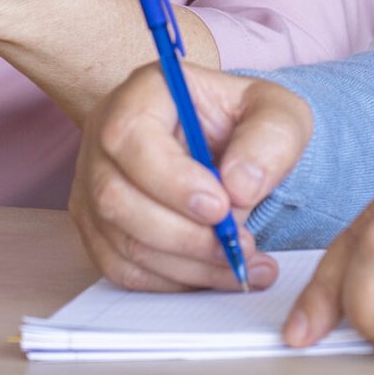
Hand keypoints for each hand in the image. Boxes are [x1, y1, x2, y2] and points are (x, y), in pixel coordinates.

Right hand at [71, 64, 311, 291]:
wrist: (237, 149)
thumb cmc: (251, 123)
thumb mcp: (280, 113)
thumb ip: (270, 140)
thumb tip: (238, 188)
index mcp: (143, 93)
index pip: (130, 137)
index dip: (171, 180)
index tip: (221, 206)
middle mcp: (105, 135)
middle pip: (115, 198)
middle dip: (183, 235)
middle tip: (239, 245)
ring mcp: (93, 184)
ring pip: (120, 241)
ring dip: (185, 264)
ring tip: (241, 264)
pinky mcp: (99, 227)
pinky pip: (122, 269)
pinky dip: (172, 280)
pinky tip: (215, 274)